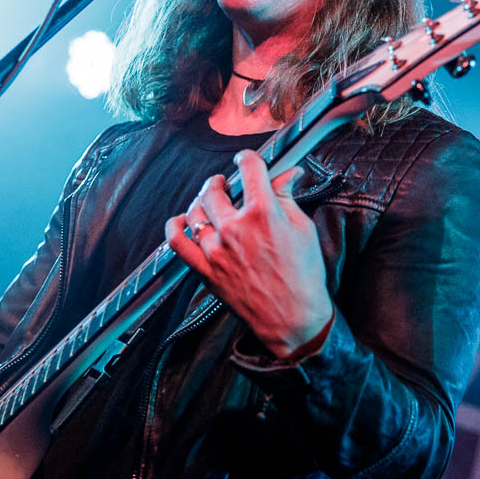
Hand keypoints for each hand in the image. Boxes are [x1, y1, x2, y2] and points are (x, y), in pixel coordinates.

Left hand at [166, 150, 332, 357]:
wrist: (294, 319)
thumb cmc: (304, 277)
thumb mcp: (303, 229)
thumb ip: (288, 197)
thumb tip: (287, 174)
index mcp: (264, 213)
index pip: (249, 169)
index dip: (247, 159)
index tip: (246, 161)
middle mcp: (235, 228)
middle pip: (214, 189)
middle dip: (220, 181)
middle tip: (226, 184)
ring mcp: (216, 250)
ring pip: (195, 212)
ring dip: (201, 201)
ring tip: (209, 201)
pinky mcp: (206, 270)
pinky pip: (177, 242)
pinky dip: (175, 226)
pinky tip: (182, 221)